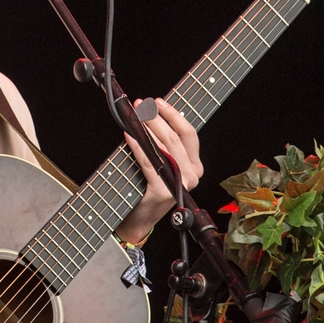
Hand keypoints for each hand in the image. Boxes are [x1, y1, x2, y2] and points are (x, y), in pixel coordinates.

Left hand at [114, 99, 202, 244]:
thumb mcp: (161, 165)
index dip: (173, 114)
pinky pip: (149, 161)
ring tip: (134, 116)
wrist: (138, 220)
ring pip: (164, 147)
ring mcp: (179, 184)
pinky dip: (138, 146)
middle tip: (141, 105)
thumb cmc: (146, 190)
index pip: (189, 133)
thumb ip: (162, 145)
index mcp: (195, 166)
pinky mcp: (163, 190)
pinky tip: (129, 135)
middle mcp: (192, 174)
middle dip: (156, 117)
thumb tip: (148, 116)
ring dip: (146, 127)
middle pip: (175, 137)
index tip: (158, 102)